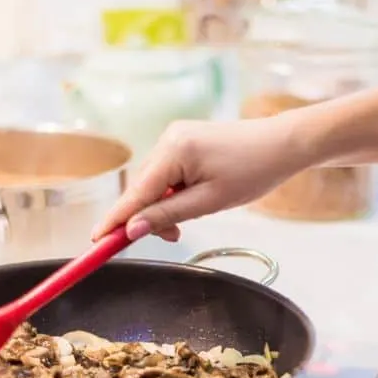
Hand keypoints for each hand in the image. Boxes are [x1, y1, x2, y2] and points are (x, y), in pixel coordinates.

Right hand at [91, 115, 318, 241]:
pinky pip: (167, 171)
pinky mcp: (184, 139)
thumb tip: (133, 229)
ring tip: (190, 219)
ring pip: (155, 182)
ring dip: (164, 205)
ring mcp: (175, 136)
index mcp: (173, 151)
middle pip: (142, 188)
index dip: (114, 220)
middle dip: (150, 216)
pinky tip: (192, 200)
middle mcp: (168, 138)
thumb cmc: (253, 171)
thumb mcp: (210, 202)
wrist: (282, 144)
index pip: (135, 193)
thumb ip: (168, 215)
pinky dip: (173, 191)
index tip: (95, 240)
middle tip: (171, 238)